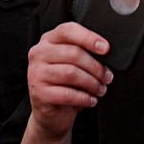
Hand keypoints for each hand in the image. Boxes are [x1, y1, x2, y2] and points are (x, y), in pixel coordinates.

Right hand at [24, 21, 111, 140]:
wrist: (51, 113)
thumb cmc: (66, 85)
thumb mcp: (74, 64)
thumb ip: (84, 53)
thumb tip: (106, 52)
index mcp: (48, 41)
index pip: (68, 31)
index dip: (89, 38)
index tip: (105, 48)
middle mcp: (39, 53)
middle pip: (74, 53)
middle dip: (96, 67)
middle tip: (107, 77)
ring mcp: (36, 73)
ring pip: (72, 73)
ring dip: (93, 83)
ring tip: (100, 89)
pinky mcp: (39, 93)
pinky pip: (68, 94)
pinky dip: (85, 98)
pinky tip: (91, 100)